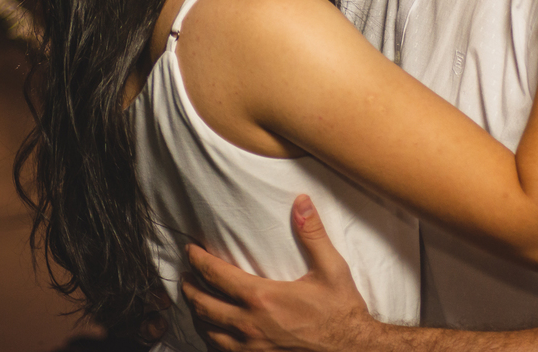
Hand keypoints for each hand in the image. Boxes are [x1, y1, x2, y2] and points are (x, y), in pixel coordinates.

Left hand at [182, 196, 375, 351]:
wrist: (352, 350)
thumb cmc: (341, 310)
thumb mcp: (331, 268)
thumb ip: (313, 233)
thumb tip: (301, 201)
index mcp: (263, 297)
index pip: (216, 275)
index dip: (198, 260)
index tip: (190, 249)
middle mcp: (250, 324)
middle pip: (202, 304)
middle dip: (189, 287)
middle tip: (185, 274)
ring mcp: (251, 347)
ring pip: (207, 331)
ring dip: (196, 313)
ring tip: (194, 299)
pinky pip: (220, 350)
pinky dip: (210, 337)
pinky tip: (212, 329)